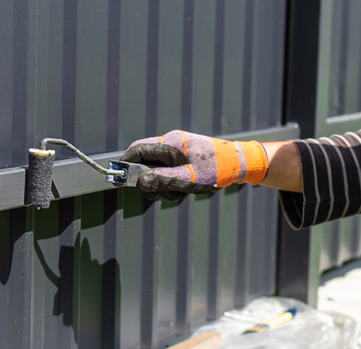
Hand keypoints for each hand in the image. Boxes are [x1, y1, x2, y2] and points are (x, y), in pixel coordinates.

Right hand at [120, 130, 268, 200]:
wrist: (241, 163)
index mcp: (171, 143)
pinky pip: (168, 171)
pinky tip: (187, 188)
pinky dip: (173, 183)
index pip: (137, 149)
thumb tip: (139, 183)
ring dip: (163, 185)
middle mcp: (172, 143)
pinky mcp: (183, 157)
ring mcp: (178, 150)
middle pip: (145, 162)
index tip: (119, 178)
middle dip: (149, 181)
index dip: (125, 164)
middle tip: (161, 194)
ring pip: (157, 169)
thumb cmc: (218, 169)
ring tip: (181, 192)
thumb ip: (163, 180)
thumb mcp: (190, 179)